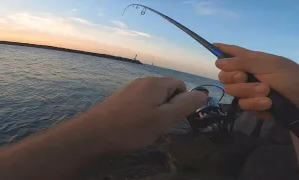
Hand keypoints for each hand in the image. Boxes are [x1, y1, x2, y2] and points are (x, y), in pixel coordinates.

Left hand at [82, 77, 206, 152]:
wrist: (95, 133)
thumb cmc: (132, 127)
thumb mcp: (164, 119)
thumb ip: (186, 105)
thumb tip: (203, 94)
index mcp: (156, 83)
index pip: (181, 85)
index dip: (183, 101)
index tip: (173, 118)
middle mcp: (143, 81)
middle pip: (167, 90)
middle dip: (169, 106)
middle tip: (160, 124)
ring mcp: (131, 88)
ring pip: (154, 97)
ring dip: (156, 110)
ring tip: (146, 126)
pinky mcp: (122, 97)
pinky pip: (141, 101)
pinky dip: (144, 111)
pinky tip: (135, 124)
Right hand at [213, 43, 298, 116]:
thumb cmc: (291, 78)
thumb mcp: (268, 65)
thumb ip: (242, 62)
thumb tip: (218, 62)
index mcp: (252, 61)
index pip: (234, 52)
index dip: (223, 49)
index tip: (212, 44)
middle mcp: (247, 75)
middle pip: (225, 76)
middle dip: (234, 77)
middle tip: (244, 77)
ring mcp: (249, 91)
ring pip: (232, 91)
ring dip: (250, 91)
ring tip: (267, 92)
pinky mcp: (252, 106)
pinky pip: (242, 104)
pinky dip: (255, 104)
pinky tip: (268, 104)